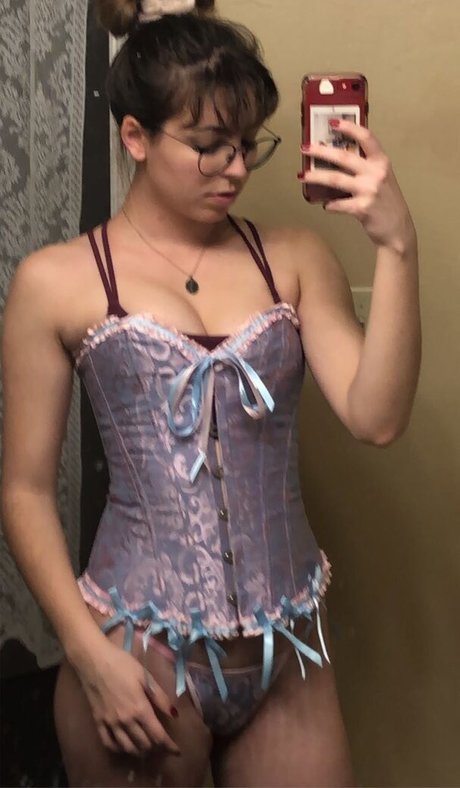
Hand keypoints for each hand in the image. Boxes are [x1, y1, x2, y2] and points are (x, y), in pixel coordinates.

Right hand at [75, 639, 180, 757]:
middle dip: (155, 747)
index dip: (169, 746)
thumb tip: (174, 714)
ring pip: (127, 747)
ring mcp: (110, 723)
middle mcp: (126, 721)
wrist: (94, 660)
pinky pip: (109, 743)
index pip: (158, 735)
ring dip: (139, 751)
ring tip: (146, 747)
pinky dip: (119, 749)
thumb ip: (160, 697)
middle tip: (161, 743)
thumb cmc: (122, 664)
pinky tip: (124, 747)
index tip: (177, 751)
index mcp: (140, 708)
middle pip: (144, 744)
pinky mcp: (98, 722)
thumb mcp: (145, 676)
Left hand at [300, 120, 415, 252]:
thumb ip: (365, 167)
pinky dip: (330, 205)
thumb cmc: (386, 202)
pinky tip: (326, 205)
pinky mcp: (362, 208)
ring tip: (302, 175)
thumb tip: (337, 158)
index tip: (333, 122)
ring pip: (336, 179)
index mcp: (381, 162)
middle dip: (321, 151)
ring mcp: (369, 190)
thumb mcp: (381, 178)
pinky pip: (339, 204)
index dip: (349, 128)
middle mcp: (376, 173)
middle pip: (344, 157)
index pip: (366, 138)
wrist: (397, 228)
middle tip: (305, 148)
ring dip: (316, 177)